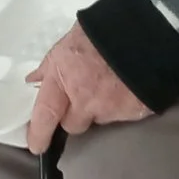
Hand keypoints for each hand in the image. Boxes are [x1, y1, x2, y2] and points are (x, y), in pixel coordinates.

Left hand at [24, 23, 149, 153]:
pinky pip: (122, 117)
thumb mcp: (68, 43)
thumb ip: (50, 66)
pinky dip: (122, 106)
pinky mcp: (133, 113)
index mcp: (64, 79)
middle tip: (84, 97)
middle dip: (76, 115)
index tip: (36, 146)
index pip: (46, 114)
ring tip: (110, 87)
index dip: (39, 133)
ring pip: (99, 120)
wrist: (145, 31)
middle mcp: (84, 100)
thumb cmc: (100, 31)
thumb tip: (33, 81)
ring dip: (101, 109)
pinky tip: (127, 89)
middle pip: (73, 125)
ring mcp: (110, 109)